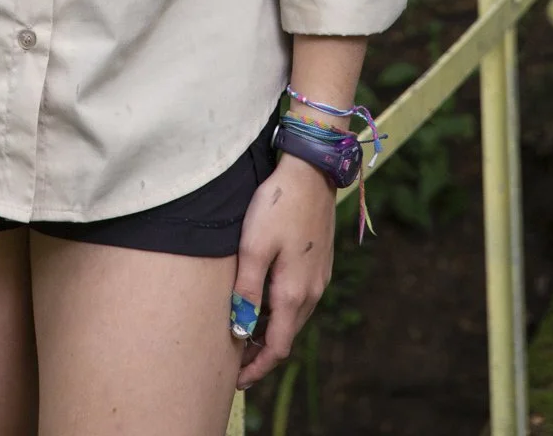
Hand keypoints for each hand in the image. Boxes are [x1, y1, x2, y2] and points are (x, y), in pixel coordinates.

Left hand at [233, 153, 335, 387]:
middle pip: (286, 335)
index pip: (278, 347)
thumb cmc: (277, 205)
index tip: (237, 381)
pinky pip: (299, 298)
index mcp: (294, 293)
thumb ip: (247, 290)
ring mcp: (318, 277)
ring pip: (293, 317)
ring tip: (244, 332)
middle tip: (234, 360)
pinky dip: (280, 310)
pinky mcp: (318, 262)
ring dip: (271, 330)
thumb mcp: (253, 246)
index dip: (257, 368)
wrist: (311, 171)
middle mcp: (312, 291)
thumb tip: (241, 329)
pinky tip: (263, 300)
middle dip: (261, 352)